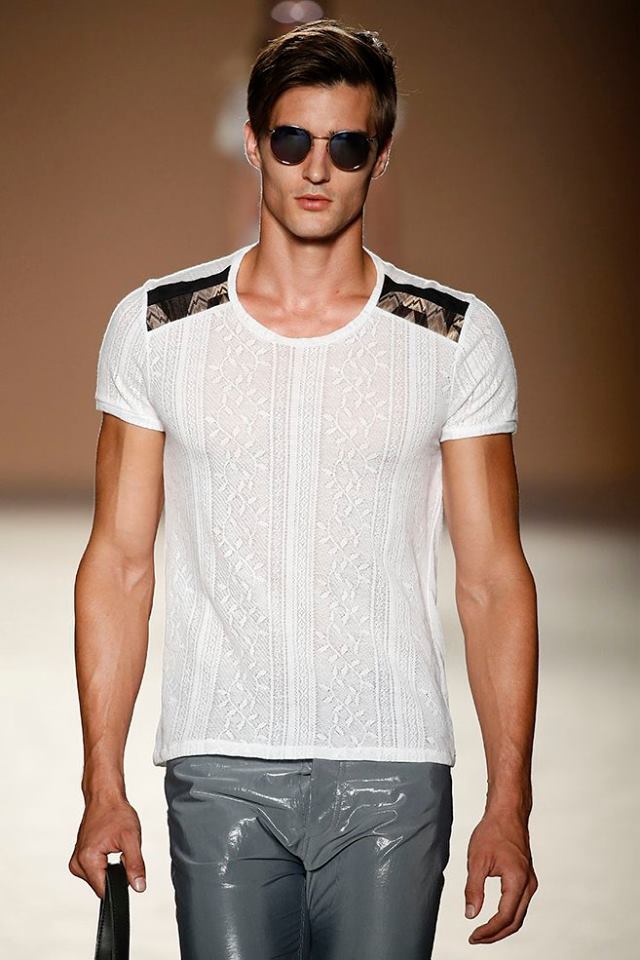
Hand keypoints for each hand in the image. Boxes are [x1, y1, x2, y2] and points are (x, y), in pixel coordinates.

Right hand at [68, 796, 146, 899]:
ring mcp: (76, 860)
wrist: (105, 796)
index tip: (126, 870)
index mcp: (87, 860)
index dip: (119, 884)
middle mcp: (77, 863)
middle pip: (101, 885)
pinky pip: (95, 870)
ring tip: (114, 846)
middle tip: (121, 851)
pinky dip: (105, 862)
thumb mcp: (131, 839)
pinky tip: (108, 847)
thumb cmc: (115, 812)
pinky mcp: (79, 857)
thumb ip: (135, 866)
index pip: (104, 891)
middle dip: (115, 873)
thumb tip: (139, 886)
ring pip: (99, 878)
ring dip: (110, 868)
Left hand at [464, 807, 537, 943]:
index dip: (488, 931)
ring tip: (483, 932)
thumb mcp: (477, 860)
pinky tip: (494, 917)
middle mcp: (528, 884)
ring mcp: (530, 881)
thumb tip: (471, 914)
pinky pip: (519, 904)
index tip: (473, 936)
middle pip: (515, 922)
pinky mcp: (527, 878)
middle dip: (495, 934)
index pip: (504, 917)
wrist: (507, 813)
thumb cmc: (493, 831)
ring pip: (519, 915)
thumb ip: (473, 889)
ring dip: (502, 927)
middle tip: (477, 938)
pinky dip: (508, 916)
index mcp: (517, 880)